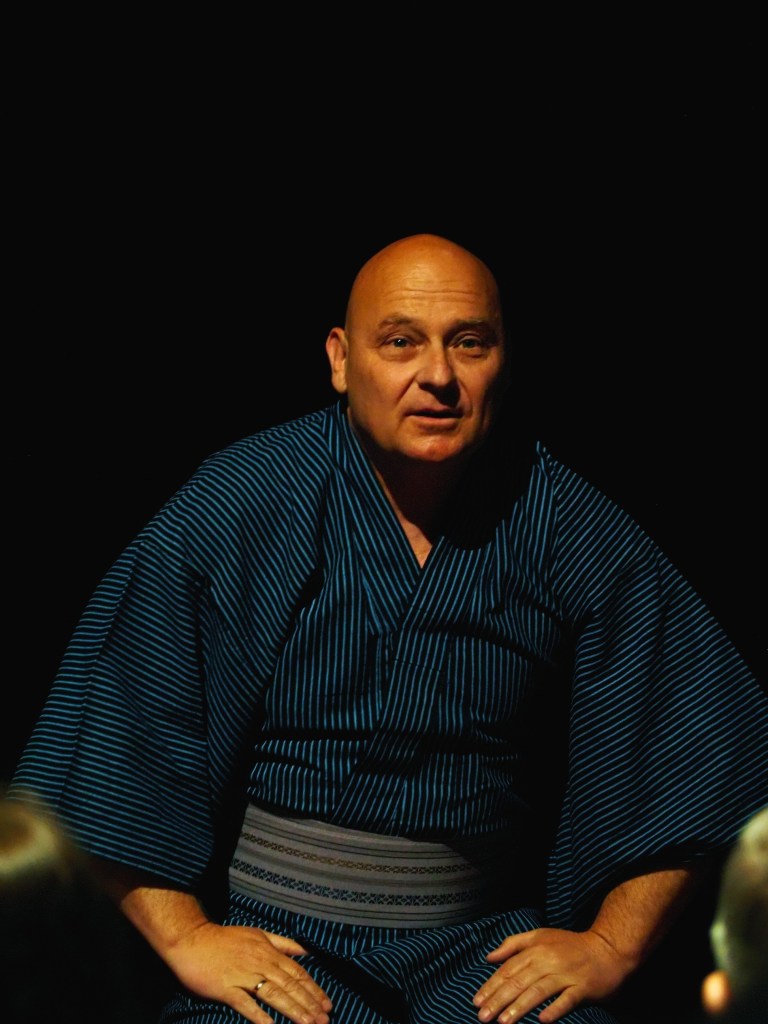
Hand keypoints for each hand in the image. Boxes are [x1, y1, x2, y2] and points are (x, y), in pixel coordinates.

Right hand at [165, 921, 332, 1023]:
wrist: (192, 939)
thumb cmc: (225, 939)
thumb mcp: (258, 933)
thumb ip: (282, 943)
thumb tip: (306, 952)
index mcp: (268, 951)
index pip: (297, 972)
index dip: (314, 989)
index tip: (327, 1005)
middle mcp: (259, 962)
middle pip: (289, 985)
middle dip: (309, 1004)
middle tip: (324, 1021)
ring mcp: (242, 975)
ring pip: (273, 994)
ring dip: (292, 1010)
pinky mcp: (225, 987)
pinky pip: (244, 1003)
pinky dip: (257, 1014)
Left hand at [472, 927, 633, 1022]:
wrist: (608, 949)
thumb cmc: (571, 945)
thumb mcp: (540, 936)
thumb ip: (514, 944)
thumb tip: (490, 957)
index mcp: (536, 948)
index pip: (508, 969)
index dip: (491, 985)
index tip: (476, 1001)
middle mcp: (548, 960)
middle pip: (519, 981)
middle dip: (499, 1000)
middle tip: (483, 1016)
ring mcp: (566, 974)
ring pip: (538, 991)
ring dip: (519, 1007)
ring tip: (503, 1022)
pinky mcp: (583, 987)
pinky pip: (567, 999)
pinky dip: (555, 1009)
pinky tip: (542, 1020)